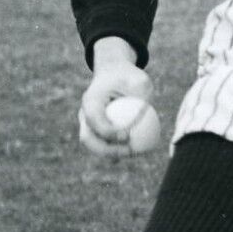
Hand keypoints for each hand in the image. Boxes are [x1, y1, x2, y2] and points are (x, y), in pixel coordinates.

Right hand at [79, 42, 154, 158]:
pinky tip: (136, 154)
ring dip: (112, 154)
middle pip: (88, 138)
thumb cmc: (129, 78)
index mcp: (90, 99)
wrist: (114, 76)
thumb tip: (148, 112)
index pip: (94, 118)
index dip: (107, 131)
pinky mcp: (95, 133)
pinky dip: (117, 152)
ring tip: (134, 155)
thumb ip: (143, 95)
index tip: (127, 136)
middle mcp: (84, 114)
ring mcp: (87, 126)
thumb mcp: (140, 80)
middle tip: (129, 151)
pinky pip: (103, 146)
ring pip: (94, 146)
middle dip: (106, 150)